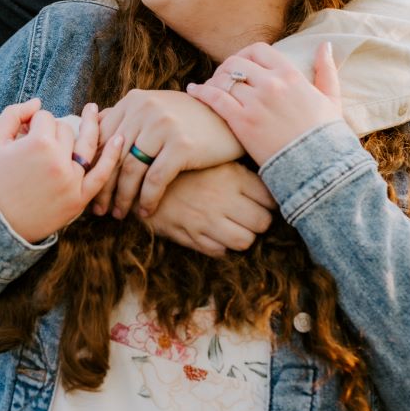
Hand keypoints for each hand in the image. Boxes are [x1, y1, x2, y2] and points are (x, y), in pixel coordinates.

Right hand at [0, 99, 123, 242]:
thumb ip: (14, 114)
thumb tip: (38, 102)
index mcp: (38, 143)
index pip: (45, 118)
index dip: (33, 123)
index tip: (23, 135)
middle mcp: (59, 160)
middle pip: (64, 130)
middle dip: (52, 132)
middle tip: (37, 144)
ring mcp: (72, 180)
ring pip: (85, 145)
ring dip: (92, 126)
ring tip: (94, 111)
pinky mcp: (79, 199)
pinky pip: (102, 174)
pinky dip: (113, 156)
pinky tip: (120, 138)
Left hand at [92, 89, 240, 219]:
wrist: (230, 119)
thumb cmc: (188, 119)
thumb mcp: (156, 109)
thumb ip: (127, 118)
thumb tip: (93, 133)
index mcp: (133, 101)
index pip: (103, 138)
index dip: (94, 167)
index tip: (89, 189)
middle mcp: (144, 109)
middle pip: (113, 156)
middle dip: (103, 187)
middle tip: (99, 209)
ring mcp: (163, 126)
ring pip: (131, 170)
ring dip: (123, 197)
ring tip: (120, 214)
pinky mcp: (181, 145)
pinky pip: (155, 180)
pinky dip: (148, 199)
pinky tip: (146, 212)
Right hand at [145, 164, 275, 255]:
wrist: (139, 175)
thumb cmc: (180, 165)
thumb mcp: (211, 159)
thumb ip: (238, 172)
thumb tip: (267, 180)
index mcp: (231, 176)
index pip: (270, 199)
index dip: (270, 203)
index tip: (263, 201)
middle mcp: (222, 199)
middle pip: (262, 223)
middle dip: (259, 222)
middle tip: (251, 215)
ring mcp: (206, 219)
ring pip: (244, 241)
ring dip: (242, 237)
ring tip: (234, 226)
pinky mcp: (189, 235)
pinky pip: (218, 251)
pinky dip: (220, 247)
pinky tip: (213, 233)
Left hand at [186, 41, 342, 166]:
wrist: (318, 167)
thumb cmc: (325, 135)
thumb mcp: (331, 99)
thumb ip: (326, 70)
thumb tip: (325, 45)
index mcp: (291, 75)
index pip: (258, 49)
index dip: (245, 54)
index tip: (241, 64)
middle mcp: (271, 84)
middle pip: (236, 62)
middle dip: (227, 68)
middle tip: (222, 78)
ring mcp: (255, 102)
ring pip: (223, 79)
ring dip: (214, 81)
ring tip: (210, 87)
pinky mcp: (242, 122)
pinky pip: (214, 98)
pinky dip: (201, 92)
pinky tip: (194, 91)